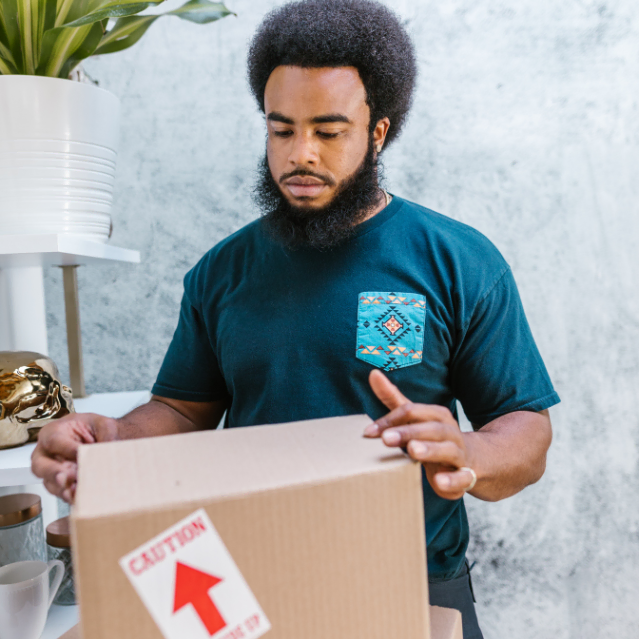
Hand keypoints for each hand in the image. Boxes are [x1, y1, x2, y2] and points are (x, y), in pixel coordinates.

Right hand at [31, 413, 118, 502]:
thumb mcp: (103, 424)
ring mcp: (51, 470)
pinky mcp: (59, 484)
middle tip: (65, 477)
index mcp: (53, 432)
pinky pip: (59, 492)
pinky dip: (69, 495)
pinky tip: (77, 497)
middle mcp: (46, 452)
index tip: (81, 453)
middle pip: (40, 465)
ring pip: (49, 482)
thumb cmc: (94, 428)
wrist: (99, 438)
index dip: (66, 448)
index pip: (54, 441)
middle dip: (53, 473)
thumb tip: (109, 450)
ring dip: (61, 488)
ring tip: (74, 491)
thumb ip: (106, 434)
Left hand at [364, 369, 475, 499]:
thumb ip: (393, 398)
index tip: (368, 433)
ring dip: (430, 450)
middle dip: (408, 432)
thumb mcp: (415, 418)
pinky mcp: (465, 475)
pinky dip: (453, 480)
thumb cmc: (435, 437)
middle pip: (430, 428)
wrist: (474, 460)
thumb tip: (373, 374)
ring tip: (413, 451)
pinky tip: (440, 482)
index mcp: (437, 415)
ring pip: (448, 449)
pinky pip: (462, 477)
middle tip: (386, 438)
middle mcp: (449, 431)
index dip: (389, 420)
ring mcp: (459, 453)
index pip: (412, 411)